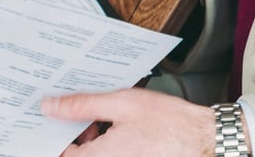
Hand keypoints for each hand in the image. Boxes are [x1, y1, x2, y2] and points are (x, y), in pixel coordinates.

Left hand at [41, 89, 218, 156]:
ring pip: (92, 154)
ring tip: (100, 113)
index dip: (53, 132)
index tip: (50, 116)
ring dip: (90, 136)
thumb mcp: (121, 103)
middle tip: (77, 109)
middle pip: (76, 153)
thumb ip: (82, 105)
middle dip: (73, 131)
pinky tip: (113, 123)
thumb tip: (50, 106)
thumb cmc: (170, 122)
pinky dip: (105, 141)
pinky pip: (108, 154)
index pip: (61, 152)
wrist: (203, 138)